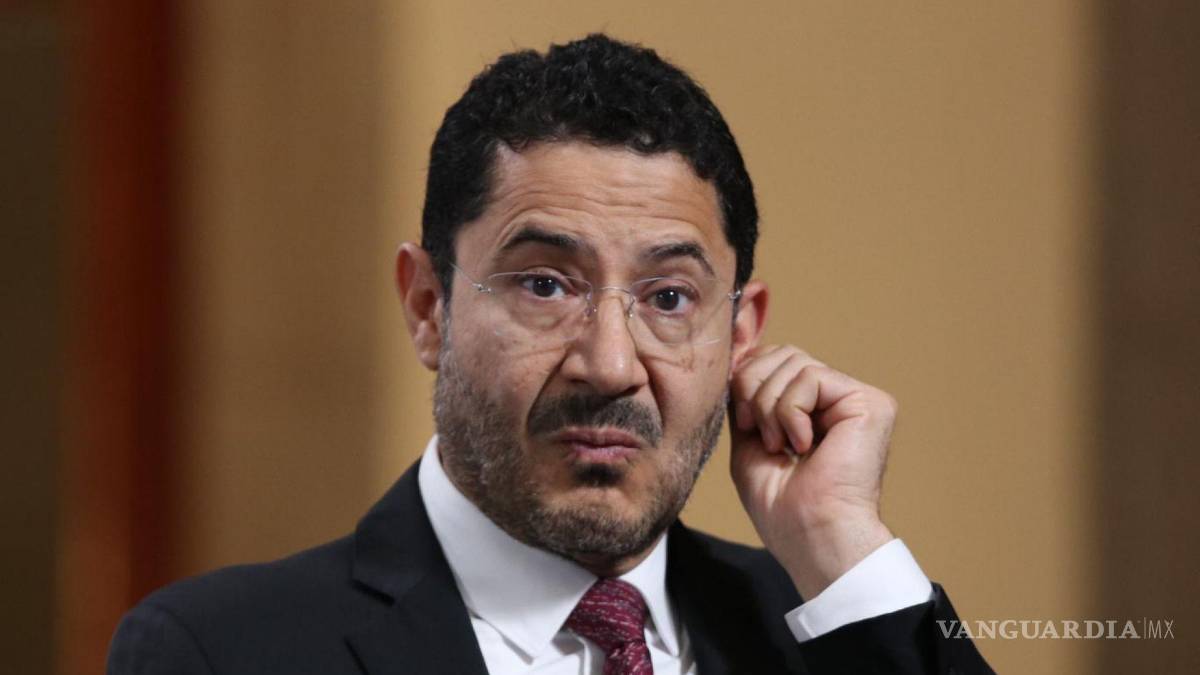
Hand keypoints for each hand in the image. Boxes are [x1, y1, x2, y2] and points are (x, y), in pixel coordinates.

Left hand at [729, 345, 895, 598]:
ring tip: (781, 445)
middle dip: (753, 388)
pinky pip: (811, 376)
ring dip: (770, 405)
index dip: (746, 379)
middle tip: (757, 433)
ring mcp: (856, 399)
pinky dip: (791, 410)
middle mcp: (838, 399)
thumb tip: (737, 353)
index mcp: (813, 408)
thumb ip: (748, 396)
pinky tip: (804, 445)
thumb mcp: (750, 440)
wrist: (812, 537)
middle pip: (781, 352)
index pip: (773, 360)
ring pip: (793, 361)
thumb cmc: (781, 506)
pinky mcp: (870, 403)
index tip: (743, 422)